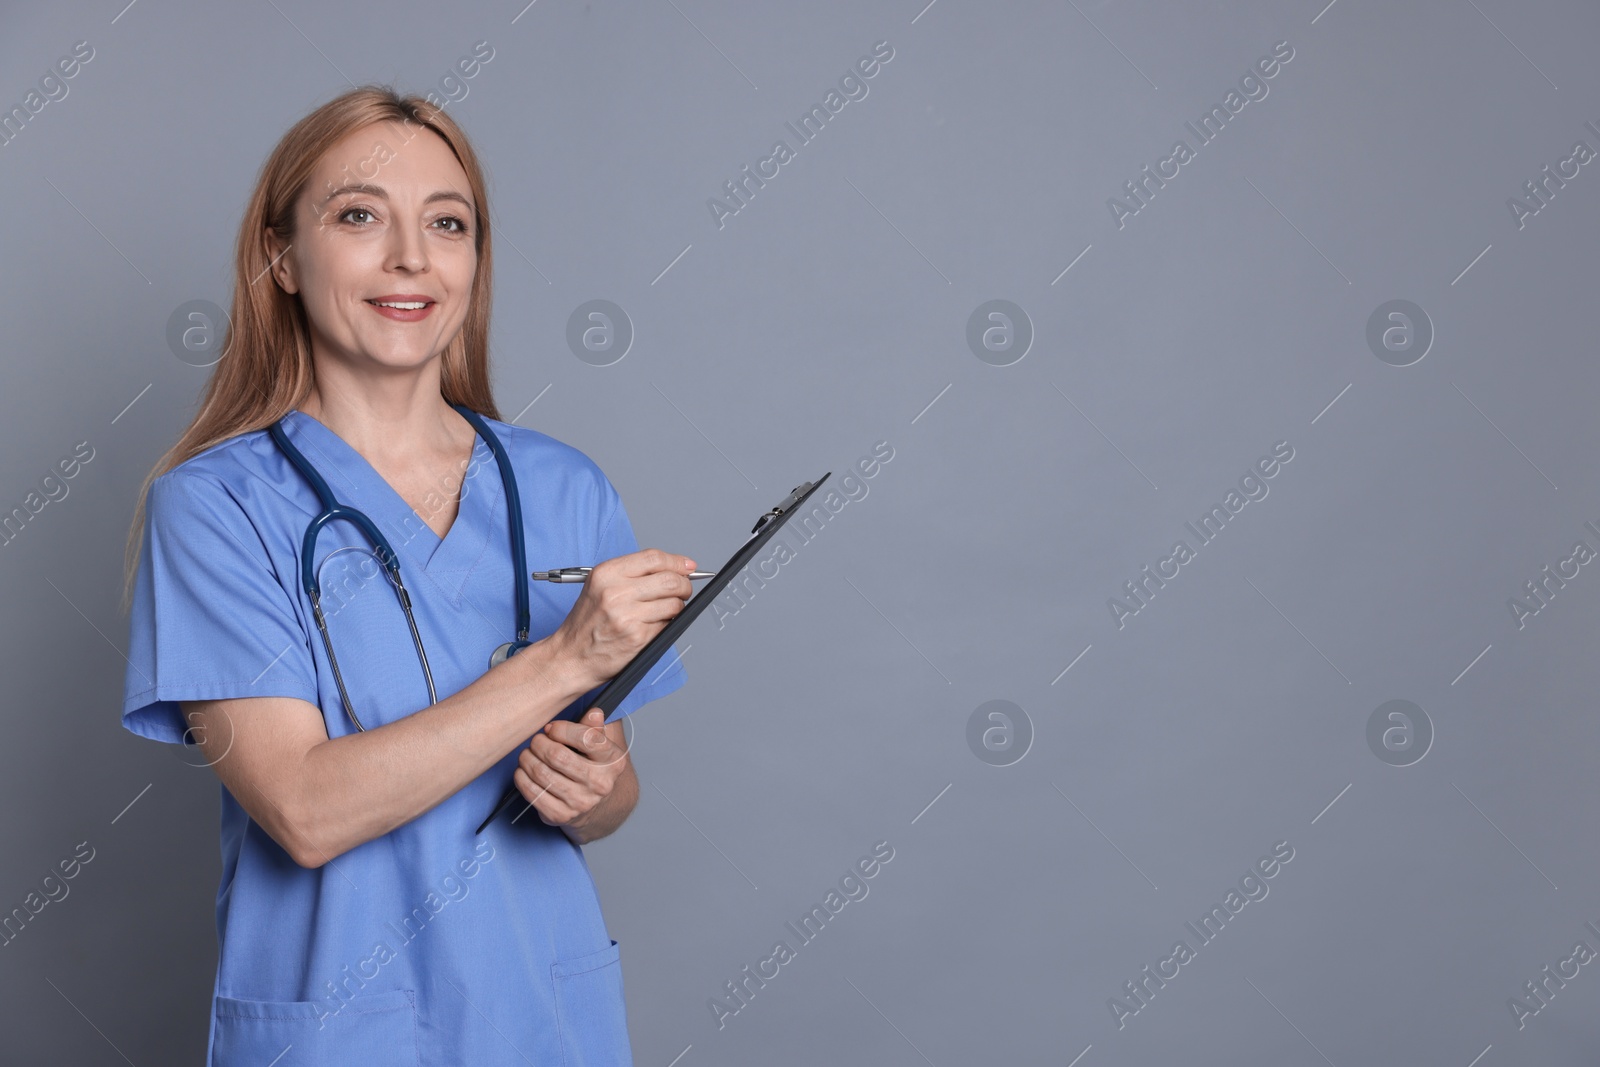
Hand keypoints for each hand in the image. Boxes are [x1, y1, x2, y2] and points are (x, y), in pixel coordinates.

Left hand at [513, 708, 632, 839]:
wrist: (598, 806)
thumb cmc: (594, 767)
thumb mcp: (601, 745)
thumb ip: (594, 727)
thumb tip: (593, 713)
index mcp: (613, 761)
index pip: (586, 738)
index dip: (561, 729)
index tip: (551, 728)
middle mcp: (600, 783)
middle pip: (557, 756)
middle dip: (539, 743)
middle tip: (535, 741)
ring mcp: (581, 802)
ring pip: (541, 773)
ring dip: (527, 759)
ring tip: (527, 754)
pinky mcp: (561, 815)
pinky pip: (532, 793)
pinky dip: (522, 778)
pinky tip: (524, 771)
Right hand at [552, 548, 695, 691]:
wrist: (571, 656)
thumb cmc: (588, 624)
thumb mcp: (600, 587)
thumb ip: (633, 575)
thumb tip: (676, 568)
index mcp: (606, 574)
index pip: (654, 558)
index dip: (677, 562)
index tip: (688, 566)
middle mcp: (615, 592)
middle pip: (670, 580)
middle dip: (684, 586)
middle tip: (683, 591)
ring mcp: (627, 615)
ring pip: (674, 604)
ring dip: (677, 608)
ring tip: (665, 611)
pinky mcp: (637, 637)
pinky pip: (667, 625)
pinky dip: (666, 625)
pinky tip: (652, 626)